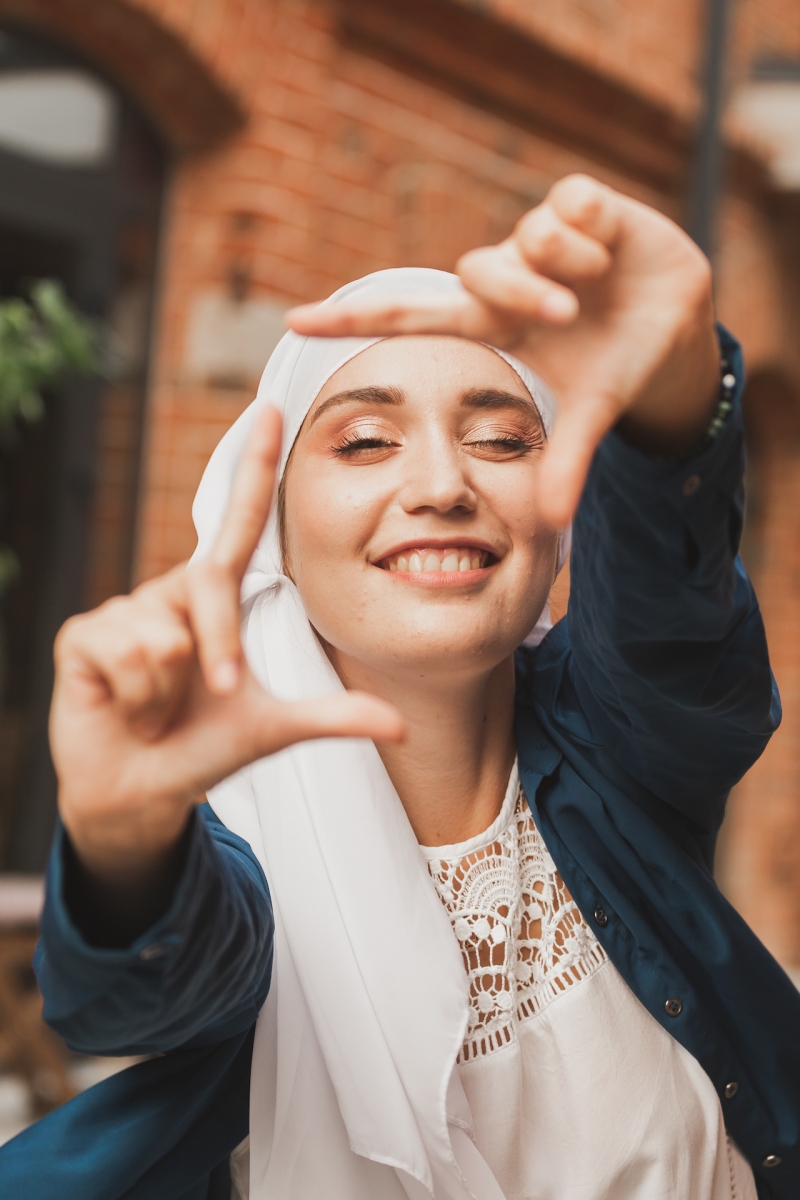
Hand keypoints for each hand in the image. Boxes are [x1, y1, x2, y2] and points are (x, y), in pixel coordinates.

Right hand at [51, 407, 403, 888]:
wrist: (141, 791)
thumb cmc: (203, 747)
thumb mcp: (273, 728)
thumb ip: (334, 718)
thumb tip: (404, 728)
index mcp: (215, 599)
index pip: (239, 521)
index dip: (252, 465)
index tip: (269, 406)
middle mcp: (171, 592)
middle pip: (208, 587)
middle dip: (221, 651)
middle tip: (217, 694)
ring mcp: (124, 611)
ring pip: (164, 637)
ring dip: (167, 692)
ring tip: (157, 710)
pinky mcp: (82, 636)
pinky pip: (124, 653)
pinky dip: (135, 697)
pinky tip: (126, 709)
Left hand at [287, 175, 720, 526]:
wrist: (677, 323)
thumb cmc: (615, 365)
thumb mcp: (592, 413)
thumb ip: (569, 460)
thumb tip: (556, 524)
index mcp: (494, 324)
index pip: (409, 315)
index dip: (353, 318)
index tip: (291, 322)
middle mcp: (506, 277)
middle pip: (481, 270)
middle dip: (527, 295)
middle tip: (569, 315)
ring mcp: (539, 238)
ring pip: (530, 236)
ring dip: (568, 265)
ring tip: (598, 284)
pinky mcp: (579, 201)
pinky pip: (572, 203)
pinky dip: (598, 230)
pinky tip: (613, 249)